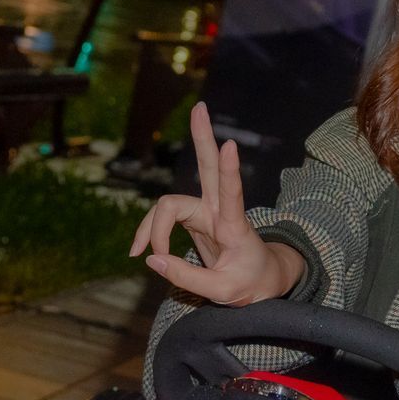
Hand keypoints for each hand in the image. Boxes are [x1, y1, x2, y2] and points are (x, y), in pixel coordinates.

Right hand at [130, 102, 298, 305]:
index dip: (230, 170)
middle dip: (202, 138)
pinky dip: (149, 232)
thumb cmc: (250, 284)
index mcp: (234, 226)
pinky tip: (139, 250)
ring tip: (136, 252)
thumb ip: (187, 277)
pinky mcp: (195, 219)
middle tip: (200, 107)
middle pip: (208, 168)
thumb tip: (152, 259)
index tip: (230, 145)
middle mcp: (220, 212)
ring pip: (170, 202)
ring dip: (149, 224)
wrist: (263, 280)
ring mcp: (206, 212)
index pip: (233, 193)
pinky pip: (164, 218)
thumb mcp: (223, 292)